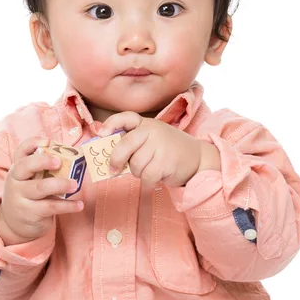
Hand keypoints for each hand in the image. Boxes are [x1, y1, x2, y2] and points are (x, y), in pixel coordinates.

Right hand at [0, 137, 83, 245]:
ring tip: (75, 184)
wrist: (14, 224)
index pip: (21, 150)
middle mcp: (16, 180)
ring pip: (40, 188)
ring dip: (60, 184)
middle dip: (42, 161)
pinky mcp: (29, 213)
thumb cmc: (30, 194)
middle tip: (59, 161)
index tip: (48, 141)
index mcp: (18, 167)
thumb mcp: (32, 179)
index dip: (33, 143)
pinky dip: (67, 206)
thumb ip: (46, 168)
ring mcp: (20, 197)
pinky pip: (50, 207)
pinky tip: (79, 204)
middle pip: (25, 166)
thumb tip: (75, 157)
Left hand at [98, 112, 220, 186]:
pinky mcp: (166, 161)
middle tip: (113, 169)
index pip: (126, 117)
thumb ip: (134, 144)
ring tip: (151, 169)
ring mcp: (160, 145)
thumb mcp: (152, 140)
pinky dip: (149, 181)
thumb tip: (109, 158)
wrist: (197, 158)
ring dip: (139, 173)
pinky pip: (146, 176)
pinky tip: (159, 176)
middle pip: (124, 146)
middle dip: (116, 160)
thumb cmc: (169, 150)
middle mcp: (152, 131)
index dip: (111, 124)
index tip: (102, 134)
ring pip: (135, 165)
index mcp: (147, 124)